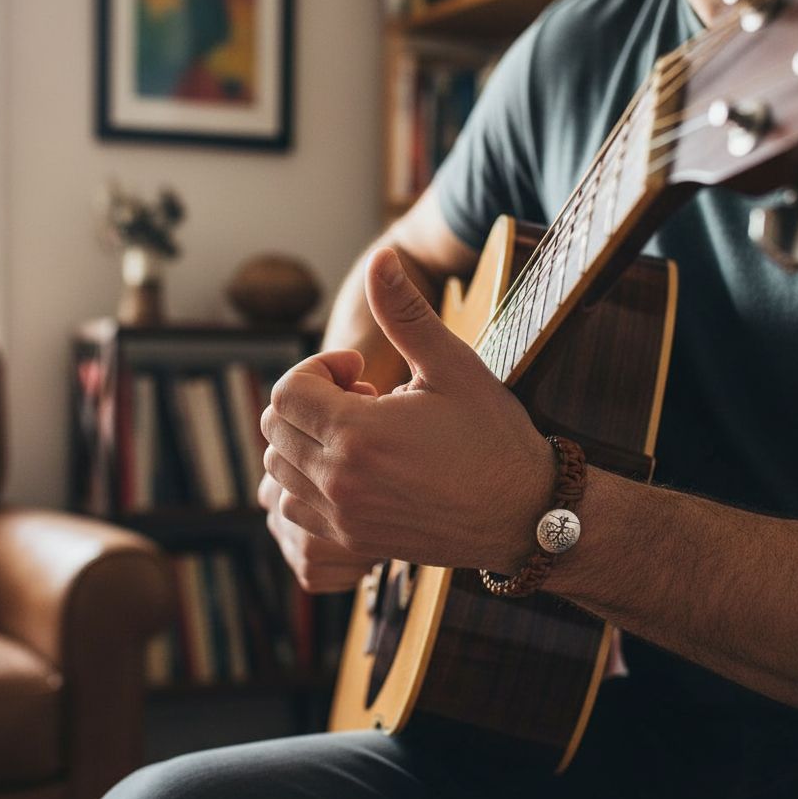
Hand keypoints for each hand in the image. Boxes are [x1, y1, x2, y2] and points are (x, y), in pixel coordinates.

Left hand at [260, 247, 553, 574]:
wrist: (523, 513)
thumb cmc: (493, 437)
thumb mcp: (453, 366)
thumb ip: (405, 313)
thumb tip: (381, 258)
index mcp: (358, 434)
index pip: (287, 392)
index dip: (317, 369)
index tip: (358, 371)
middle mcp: (339, 481)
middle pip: (274, 428)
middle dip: (307, 401)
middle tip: (359, 398)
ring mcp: (341, 517)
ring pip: (277, 469)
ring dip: (303, 440)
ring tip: (356, 433)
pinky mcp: (349, 540)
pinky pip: (293, 507)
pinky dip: (306, 481)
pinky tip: (352, 467)